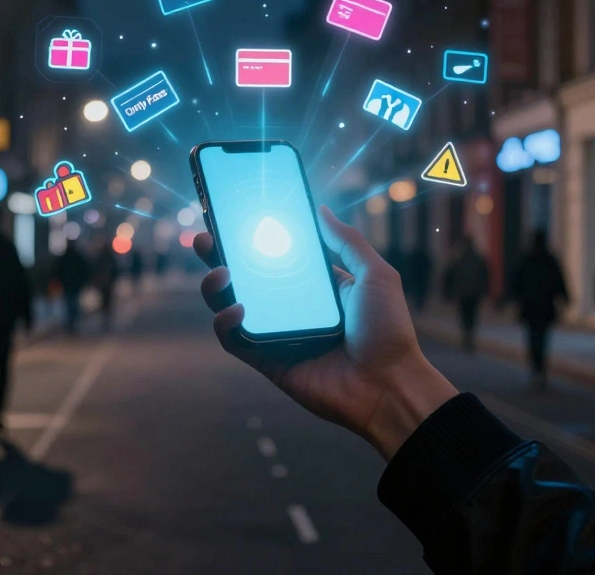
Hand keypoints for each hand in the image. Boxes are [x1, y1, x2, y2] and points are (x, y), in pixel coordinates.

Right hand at [195, 206, 456, 459]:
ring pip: (230, 306)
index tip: (233, 217)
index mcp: (314, 285)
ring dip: (215, 287)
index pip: (275, 256)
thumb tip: (320, 210)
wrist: (388, 385)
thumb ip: (347, 241)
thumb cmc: (388, 330)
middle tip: (206, 239)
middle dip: (220, 257)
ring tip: (221, 272)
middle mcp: (291, 307)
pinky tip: (237, 309)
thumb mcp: (374, 275)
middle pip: (245, 278)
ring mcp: (277, 333)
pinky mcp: (267, 360)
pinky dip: (226, 323)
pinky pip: (235, 340)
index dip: (252, 238)